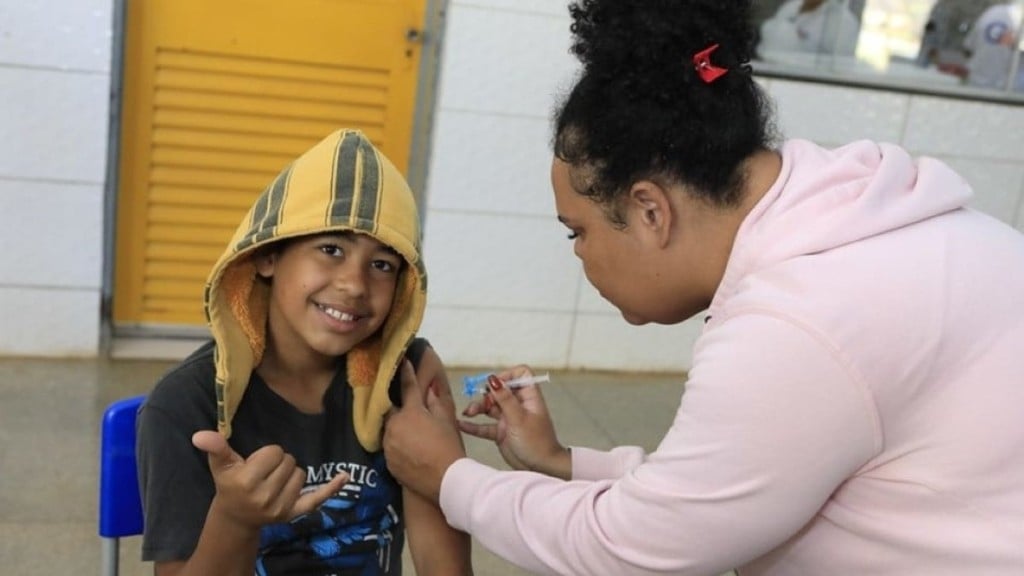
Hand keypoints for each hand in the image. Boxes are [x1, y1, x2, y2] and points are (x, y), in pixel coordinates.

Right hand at [191, 431, 347, 528]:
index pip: (274, 452)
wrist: (236, 518)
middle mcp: (264, 497)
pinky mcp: (293, 514)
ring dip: (290, 474)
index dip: (267, 454)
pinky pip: (317, 498)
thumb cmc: (230, 485)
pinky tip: (344, 477)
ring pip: (301, 473)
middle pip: (289, 461)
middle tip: (265, 473)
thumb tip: (201, 434)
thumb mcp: (221, 466)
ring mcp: (281, 507)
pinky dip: (332, 488)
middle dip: (279, 463)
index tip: (256, 463)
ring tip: (274, 481)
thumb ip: (216, 448)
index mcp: (246, 482)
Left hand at [382, 360, 466, 502]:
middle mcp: (394, 425)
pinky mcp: (387, 462)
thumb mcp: (447, 421)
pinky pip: (390, 447)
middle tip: (410, 412)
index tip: (402, 362)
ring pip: (389, 430)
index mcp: (411, 412)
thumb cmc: (450, 447)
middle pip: (392, 410)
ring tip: (411, 434)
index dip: (405, 373)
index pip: (407, 387)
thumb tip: (430, 389)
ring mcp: (388, 445)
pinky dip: (397, 445)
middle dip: (399, 409)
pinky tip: (409, 450)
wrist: (446, 481)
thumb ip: (436, 402)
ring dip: (397, 428)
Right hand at [459, 365, 570, 479]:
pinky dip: (474, 425)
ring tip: (468, 412)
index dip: (507, 376)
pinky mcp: (501, 433)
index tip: (494, 384)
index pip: (520, 375)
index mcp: (529, 397)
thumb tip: (493, 378)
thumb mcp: (519, 418)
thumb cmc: (537, 442)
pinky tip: (461, 424)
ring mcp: (509, 419)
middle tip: (482, 405)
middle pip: (499, 391)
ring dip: (478, 408)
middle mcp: (518, 405)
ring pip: (490, 407)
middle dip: (487, 395)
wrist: (540, 468)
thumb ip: (505, 399)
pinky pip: (485, 426)